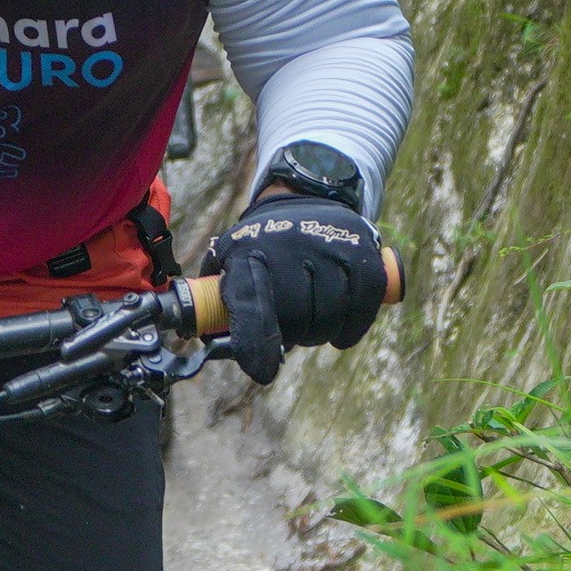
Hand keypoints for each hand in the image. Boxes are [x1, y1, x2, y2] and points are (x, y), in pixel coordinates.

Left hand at [205, 192, 389, 383]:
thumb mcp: (230, 261)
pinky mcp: (362, 252)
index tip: (262, 371)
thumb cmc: (261, 246)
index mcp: (248, 252)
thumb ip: (218, 303)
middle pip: (296, 317)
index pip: (250, 302)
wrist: (304, 198)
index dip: (254, 341)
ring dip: (321, 333)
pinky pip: (363, 306)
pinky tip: (341, 332)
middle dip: (293, 335)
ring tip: (313, 324)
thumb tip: (208, 344)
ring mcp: (328, 247)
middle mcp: (288, 246)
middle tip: (292, 332)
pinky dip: (351, 329)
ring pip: (330, 315)